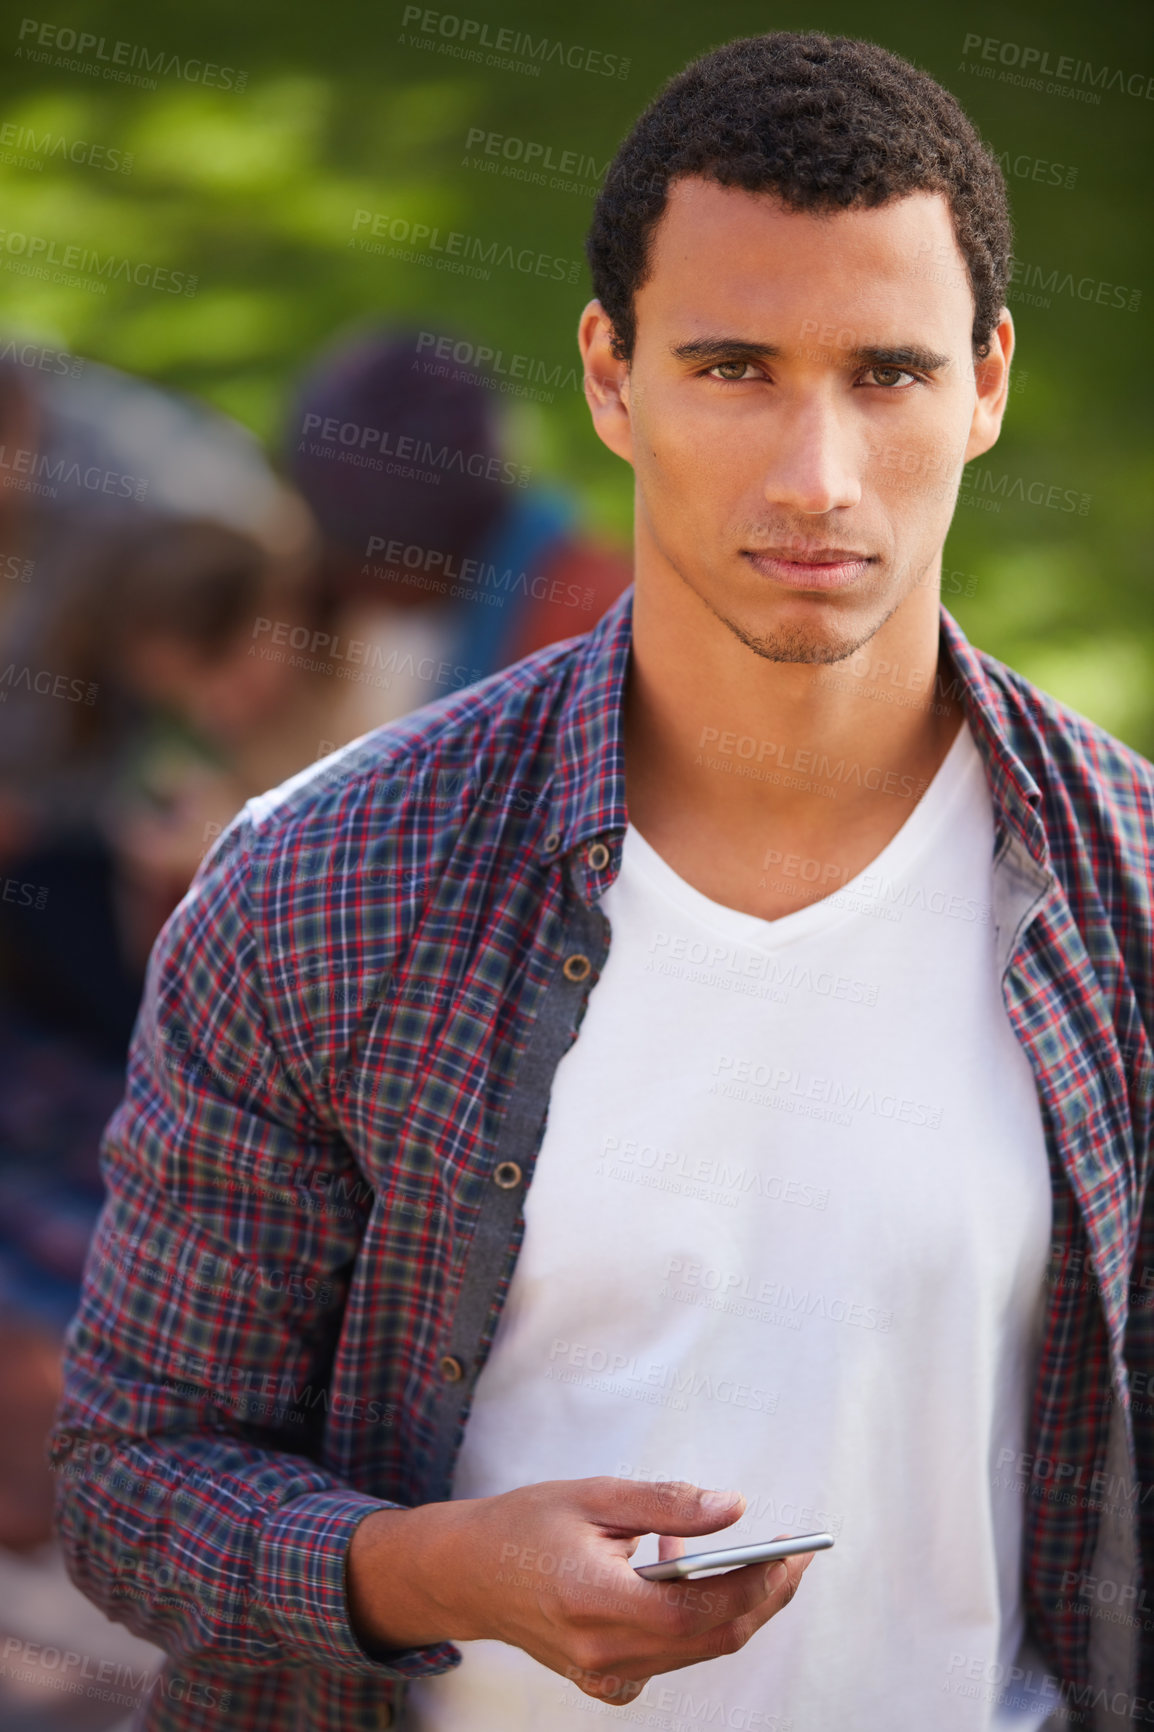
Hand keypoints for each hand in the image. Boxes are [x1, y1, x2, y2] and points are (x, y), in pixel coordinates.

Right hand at [346, 1476, 815, 1703]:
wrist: (466, 1574)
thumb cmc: (524, 1525)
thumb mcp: (594, 1494)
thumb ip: (667, 1502)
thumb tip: (736, 1508)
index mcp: (595, 1600)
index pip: (698, 1609)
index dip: (755, 1583)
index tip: (792, 1550)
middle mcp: (602, 1652)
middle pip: (710, 1638)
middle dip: (763, 1598)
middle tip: (793, 1557)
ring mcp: (603, 1675)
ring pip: (696, 1651)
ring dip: (732, 1606)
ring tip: (747, 1554)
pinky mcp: (605, 1680)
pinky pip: (670, 1658)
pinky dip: (694, 1621)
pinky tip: (682, 1575)